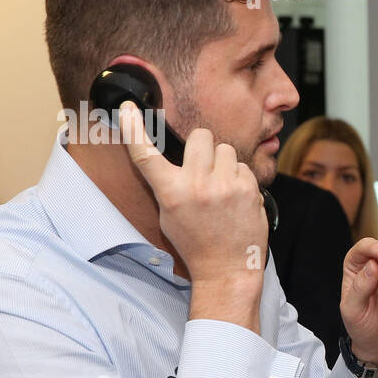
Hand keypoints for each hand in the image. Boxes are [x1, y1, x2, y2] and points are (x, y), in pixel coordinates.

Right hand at [120, 101, 267, 286]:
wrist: (227, 269)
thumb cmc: (196, 243)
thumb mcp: (169, 214)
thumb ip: (168, 184)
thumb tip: (170, 155)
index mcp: (170, 193)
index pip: (146, 155)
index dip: (134, 128)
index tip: (129, 108)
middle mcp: (197, 185)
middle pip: (201, 136)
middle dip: (203, 146)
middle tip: (204, 165)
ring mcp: (225, 186)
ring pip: (226, 149)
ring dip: (224, 162)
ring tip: (222, 186)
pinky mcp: (249, 189)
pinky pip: (244, 166)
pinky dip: (241, 178)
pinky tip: (237, 198)